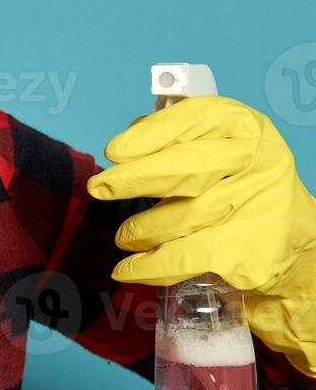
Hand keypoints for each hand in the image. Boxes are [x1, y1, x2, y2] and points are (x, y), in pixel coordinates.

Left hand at [86, 94, 315, 377]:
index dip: (149, 135)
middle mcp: (257, 163)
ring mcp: (255, 208)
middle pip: (186, 169)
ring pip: (180, 217)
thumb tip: (125, 146)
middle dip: (134, 179)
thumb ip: (175, 140)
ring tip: (125, 236)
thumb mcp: (217, 148)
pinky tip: (126, 268)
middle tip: (99, 188)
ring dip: (140, 229)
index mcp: (245, 128)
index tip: (114, 151)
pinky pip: (182, 258)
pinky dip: (147, 265)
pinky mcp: (246, 252)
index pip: (194, 120)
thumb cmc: (236, 185)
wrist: (290, 240)